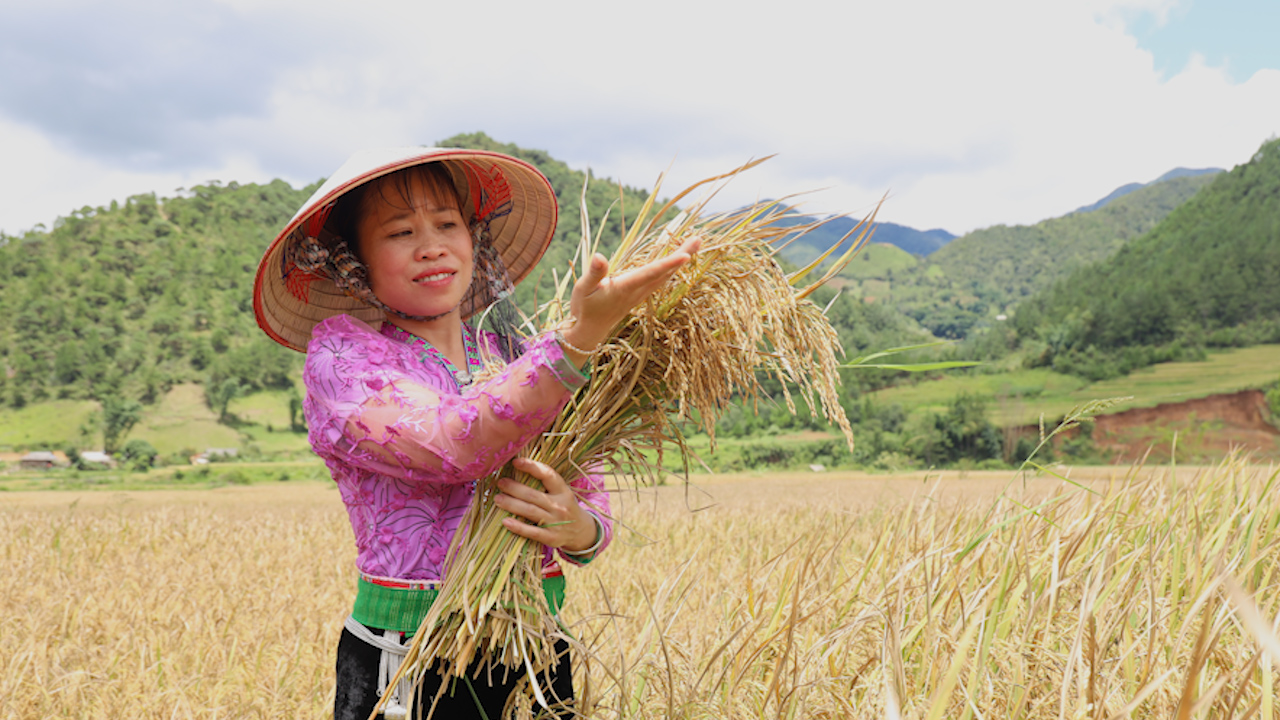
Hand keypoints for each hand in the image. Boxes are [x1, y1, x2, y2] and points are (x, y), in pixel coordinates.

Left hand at [495, 457, 597, 551]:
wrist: (582, 532)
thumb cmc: (565, 507)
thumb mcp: (562, 493)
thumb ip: (545, 484)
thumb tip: (518, 470)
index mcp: (563, 491)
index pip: (548, 475)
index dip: (532, 467)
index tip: (515, 462)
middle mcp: (560, 505)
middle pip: (533, 495)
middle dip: (514, 488)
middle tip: (500, 483)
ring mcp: (556, 522)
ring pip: (530, 511)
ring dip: (511, 504)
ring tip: (497, 498)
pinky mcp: (551, 538)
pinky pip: (532, 532)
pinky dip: (518, 527)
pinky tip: (505, 521)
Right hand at [560, 234, 700, 359]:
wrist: (588, 331)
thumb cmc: (584, 308)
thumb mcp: (583, 288)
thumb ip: (594, 273)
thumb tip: (599, 256)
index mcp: (625, 287)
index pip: (650, 273)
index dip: (668, 264)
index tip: (686, 255)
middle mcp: (637, 291)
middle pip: (665, 272)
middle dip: (682, 255)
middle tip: (699, 239)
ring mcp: (640, 294)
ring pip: (665, 276)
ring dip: (680, 261)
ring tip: (693, 244)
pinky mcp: (639, 295)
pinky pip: (660, 280)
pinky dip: (671, 268)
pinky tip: (677, 262)